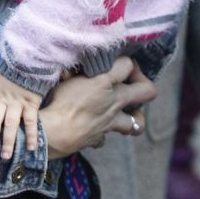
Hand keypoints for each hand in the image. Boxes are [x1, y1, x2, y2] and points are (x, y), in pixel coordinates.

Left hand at [0, 71, 44, 158]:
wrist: (31, 66)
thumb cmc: (10, 79)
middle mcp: (4, 100)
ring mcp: (18, 103)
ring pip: (12, 123)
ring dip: (9, 140)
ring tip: (6, 155)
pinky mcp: (31, 104)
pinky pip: (31, 122)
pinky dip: (31, 135)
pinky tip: (31, 148)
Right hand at [38, 56, 158, 158]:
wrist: (51, 133)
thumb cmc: (58, 101)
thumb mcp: (67, 76)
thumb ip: (78, 69)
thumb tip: (77, 66)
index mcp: (106, 82)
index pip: (128, 63)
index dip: (123, 60)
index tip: (115, 61)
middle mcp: (114, 102)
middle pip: (147, 91)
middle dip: (143, 84)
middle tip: (129, 82)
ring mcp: (110, 123)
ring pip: (138, 123)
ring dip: (133, 117)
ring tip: (124, 112)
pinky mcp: (99, 138)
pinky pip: (106, 136)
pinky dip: (102, 132)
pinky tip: (93, 126)